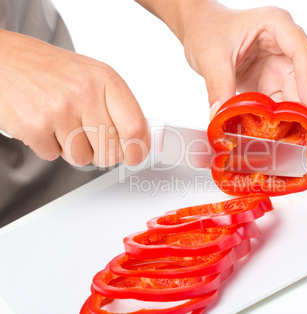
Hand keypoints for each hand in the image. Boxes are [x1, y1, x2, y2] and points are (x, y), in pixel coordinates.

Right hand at [0, 29, 149, 166]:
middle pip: (110, 150)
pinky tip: (45, 125)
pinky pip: (54, 156)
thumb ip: (118, 107)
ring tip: (63, 125)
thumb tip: (140, 139)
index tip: (135, 155)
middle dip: (103, 153)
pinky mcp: (35, 127)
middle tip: (92, 139)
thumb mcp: (92, 77)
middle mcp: (84, 93)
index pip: (134, 126)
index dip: (137, 149)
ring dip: (74, 150)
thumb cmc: (50, 70)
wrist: (3, 60)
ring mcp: (59, 110)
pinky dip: (50, 147)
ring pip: (83, 158)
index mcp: (104, 80)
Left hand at [179, 2, 306, 135]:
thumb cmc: (209, 29)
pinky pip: (284, 102)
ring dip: (305, 115)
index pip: (303, 53)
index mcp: (276, 25)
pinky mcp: (272, 81)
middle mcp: (284, 45)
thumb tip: (221, 115)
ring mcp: (280, 64)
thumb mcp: (212, 56)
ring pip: (302, 91)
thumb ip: (218, 85)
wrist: (200, 32)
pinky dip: (286, 118)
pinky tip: (288, 134)